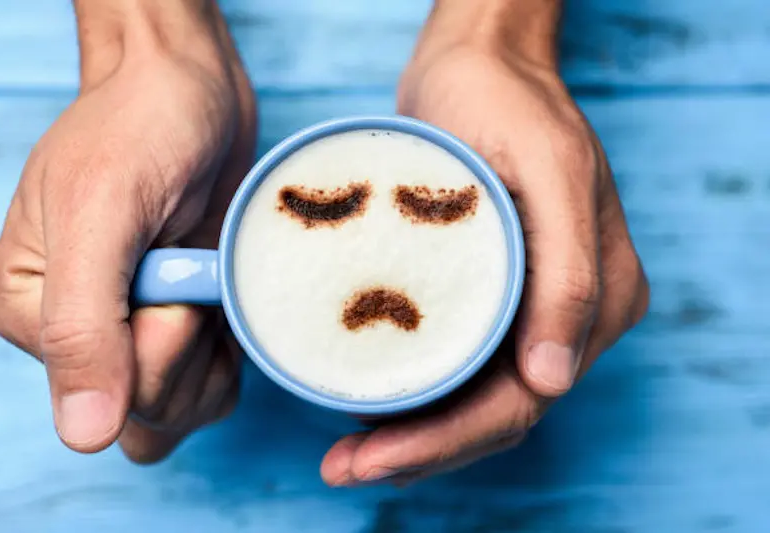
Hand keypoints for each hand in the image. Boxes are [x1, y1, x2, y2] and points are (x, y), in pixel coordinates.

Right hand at [0, 1, 255, 461]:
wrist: (191, 92)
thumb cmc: (141, 128)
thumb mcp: (100, 212)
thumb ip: (81, 325)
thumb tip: (83, 435)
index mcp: (28, 312)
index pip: (104, 393)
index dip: (162, 342)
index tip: (175, 268)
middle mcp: (76, 334)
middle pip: (147, 416)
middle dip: (191, 349)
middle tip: (196, 270)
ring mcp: (131, 337)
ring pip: (181, 413)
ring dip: (216, 355)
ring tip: (210, 277)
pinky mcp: (179, 330)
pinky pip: (211, 390)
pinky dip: (233, 354)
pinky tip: (226, 297)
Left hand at [321, 4, 648, 485]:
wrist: (478, 67)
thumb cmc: (508, 104)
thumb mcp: (549, 172)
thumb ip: (568, 276)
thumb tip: (552, 379)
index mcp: (597, 296)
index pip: (523, 398)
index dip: (449, 440)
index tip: (374, 457)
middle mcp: (569, 315)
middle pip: (496, 412)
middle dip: (421, 450)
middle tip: (342, 466)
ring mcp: (530, 308)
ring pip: (474, 399)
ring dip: (414, 435)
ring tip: (346, 453)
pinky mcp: (493, 294)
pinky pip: (459, 364)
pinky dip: (417, 395)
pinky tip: (370, 407)